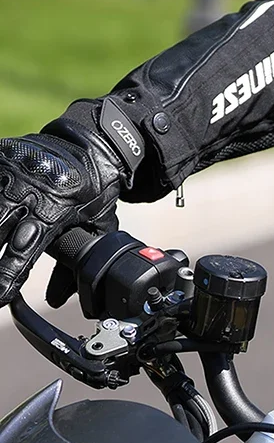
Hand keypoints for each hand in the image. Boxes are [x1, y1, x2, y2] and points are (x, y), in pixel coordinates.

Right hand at [0, 106, 137, 304]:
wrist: (94, 144)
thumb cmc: (95, 190)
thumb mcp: (96, 225)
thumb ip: (77, 261)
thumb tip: (55, 298)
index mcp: (55, 208)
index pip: (28, 248)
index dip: (11, 273)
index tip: (0, 295)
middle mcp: (28, 188)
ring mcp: (10, 169)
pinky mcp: (0, 156)